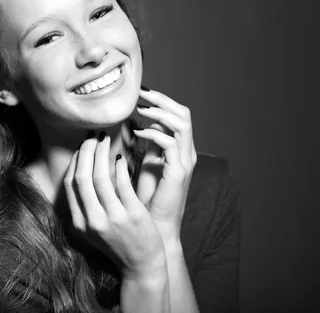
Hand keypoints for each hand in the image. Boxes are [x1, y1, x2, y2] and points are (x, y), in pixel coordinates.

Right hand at [64, 131, 165, 277]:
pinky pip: (122, 184)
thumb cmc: (118, 243)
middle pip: (82, 177)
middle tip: (93, 135)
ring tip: (106, 139)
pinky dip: (120, 167)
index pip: (70, 184)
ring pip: (100, 178)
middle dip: (86, 151)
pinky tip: (121, 157)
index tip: (82, 146)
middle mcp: (92, 221)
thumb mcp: (94, 228)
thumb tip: (83, 170)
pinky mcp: (132, 215)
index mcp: (79, 223)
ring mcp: (112, 218)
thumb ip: (85, 205)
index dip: (75, 161)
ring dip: (102, 154)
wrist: (141, 266)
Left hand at [134, 87, 197, 241]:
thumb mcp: (145, 165)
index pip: (177, 114)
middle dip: (161, 99)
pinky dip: (154, 133)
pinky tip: (137, 131)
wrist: (156, 228)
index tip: (138, 93)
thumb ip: (145, 145)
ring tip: (139, 108)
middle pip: (183, 113)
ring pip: (181, 123)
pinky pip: (170, 143)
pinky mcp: (178, 173)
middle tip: (139, 92)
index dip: (160, 101)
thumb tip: (134, 123)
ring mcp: (184, 162)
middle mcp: (186, 153)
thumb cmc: (147, 199)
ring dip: (158, 112)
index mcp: (180, 150)